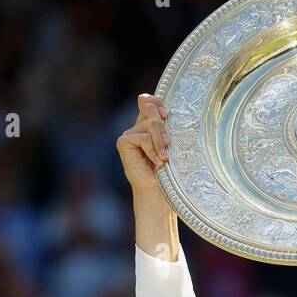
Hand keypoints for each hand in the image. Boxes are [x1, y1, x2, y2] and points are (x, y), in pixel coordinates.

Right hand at [116, 93, 180, 259]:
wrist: (159, 195)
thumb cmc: (170, 175)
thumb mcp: (172, 146)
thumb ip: (166, 126)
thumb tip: (163, 108)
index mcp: (150, 127)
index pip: (149, 101)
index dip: (157, 102)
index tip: (167, 114)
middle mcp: (138, 128)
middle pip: (149, 107)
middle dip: (163, 126)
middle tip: (169, 145)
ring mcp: (130, 135)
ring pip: (150, 124)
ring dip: (161, 142)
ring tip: (165, 159)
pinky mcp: (124, 142)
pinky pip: (143, 137)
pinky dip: (153, 150)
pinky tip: (157, 163)